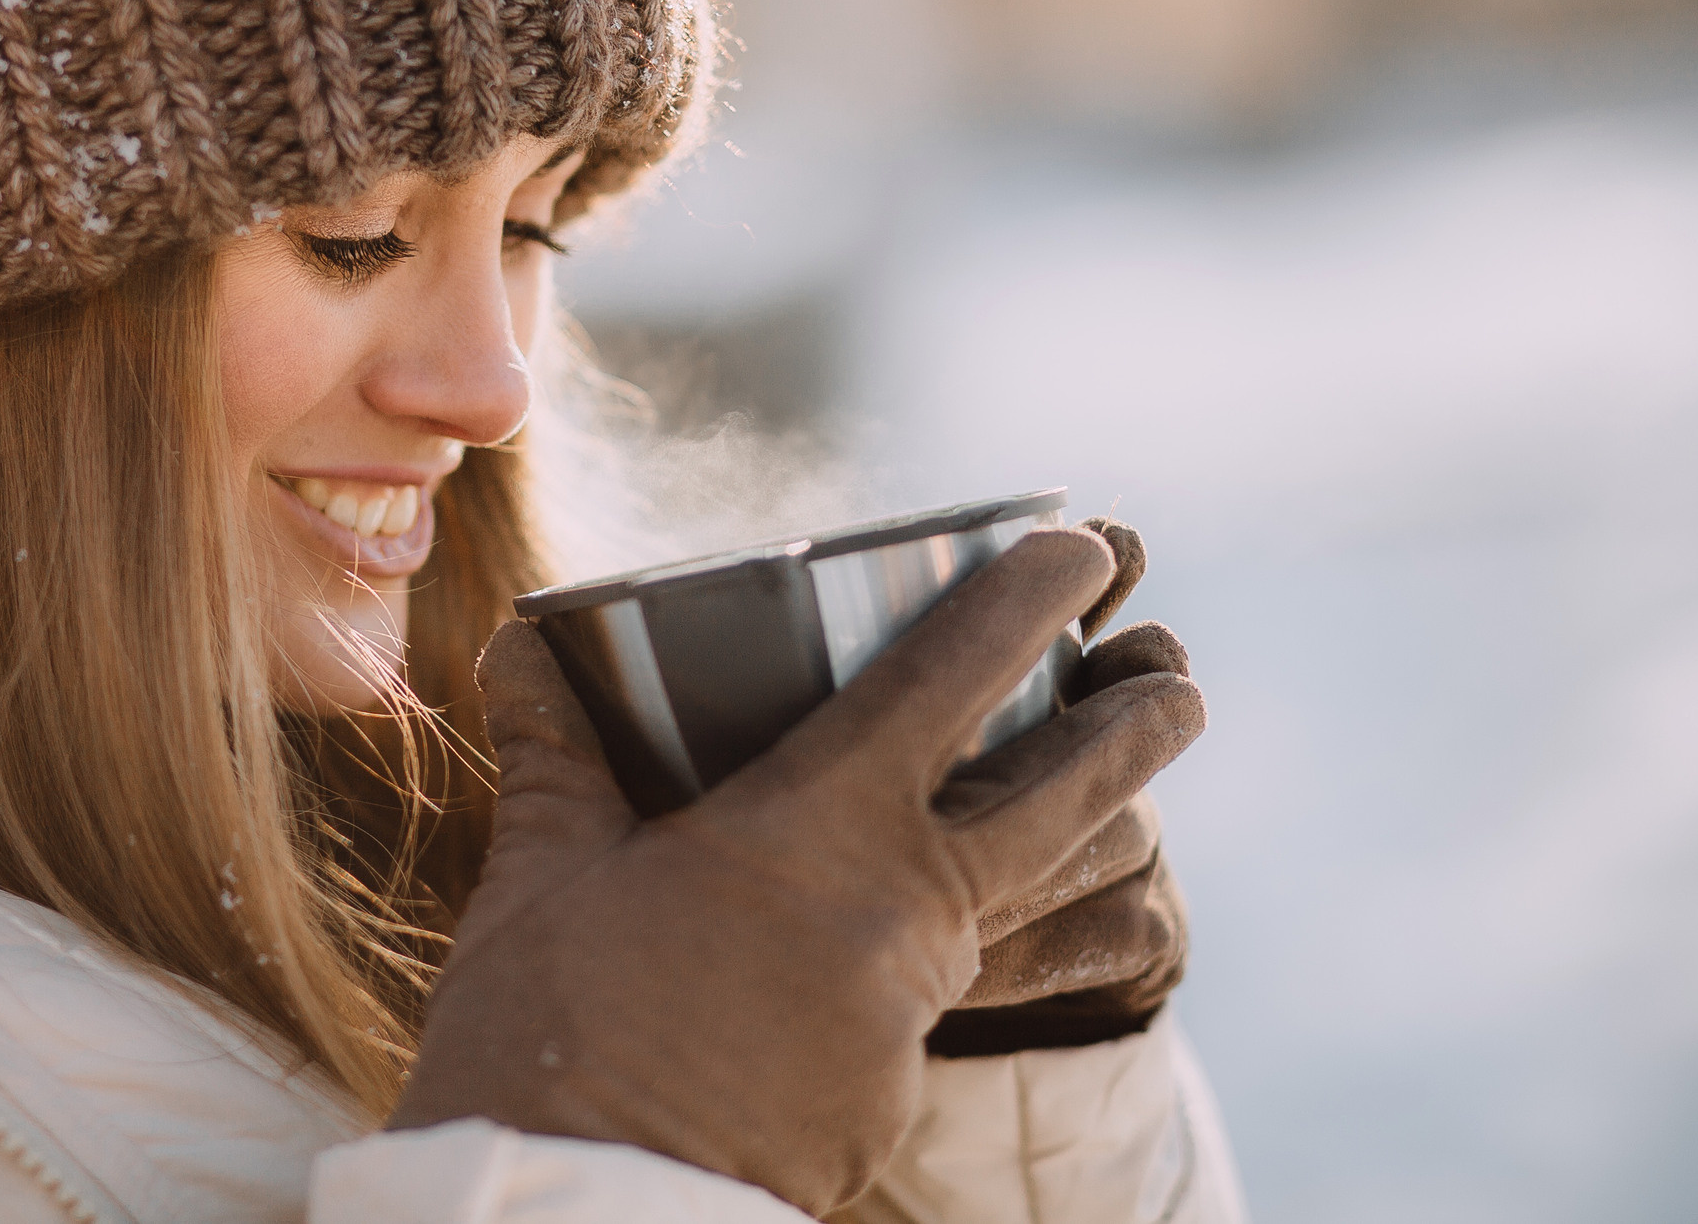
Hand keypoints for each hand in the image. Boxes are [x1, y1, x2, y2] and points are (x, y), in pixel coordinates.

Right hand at [393, 527, 1206, 1215]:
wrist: (574, 1221)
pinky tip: (935, 941)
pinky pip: (961, 1001)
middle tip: (1175, 683)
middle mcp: (896, 912)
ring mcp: (910, 1015)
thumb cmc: (545, 1037)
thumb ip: (559, 754)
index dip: (1027, 595)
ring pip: (1037, 908)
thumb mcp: (544, 876)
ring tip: (1124, 805)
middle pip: (1064, 801)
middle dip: (1135, 729)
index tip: (1078, 542)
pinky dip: (973, 953)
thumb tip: (522, 650)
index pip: (953, 677)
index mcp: (816, 828)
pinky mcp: (893, 1096)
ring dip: (1091, 841)